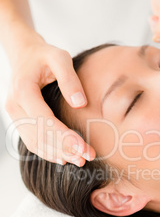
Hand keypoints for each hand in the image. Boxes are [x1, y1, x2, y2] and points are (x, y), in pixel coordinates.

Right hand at [5, 33, 95, 165]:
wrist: (24, 56)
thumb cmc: (44, 56)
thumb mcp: (60, 57)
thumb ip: (70, 78)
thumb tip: (80, 103)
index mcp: (23, 90)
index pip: (44, 120)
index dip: (64, 137)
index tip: (84, 147)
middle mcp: (15, 106)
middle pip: (39, 135)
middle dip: (64, 149)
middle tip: (87, 157)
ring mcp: (15, 115)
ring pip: (34, 142)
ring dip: (57, 154)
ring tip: (80, 160)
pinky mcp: (20, 121)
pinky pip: (32, 141)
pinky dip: (48, 152)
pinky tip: (64, 157)